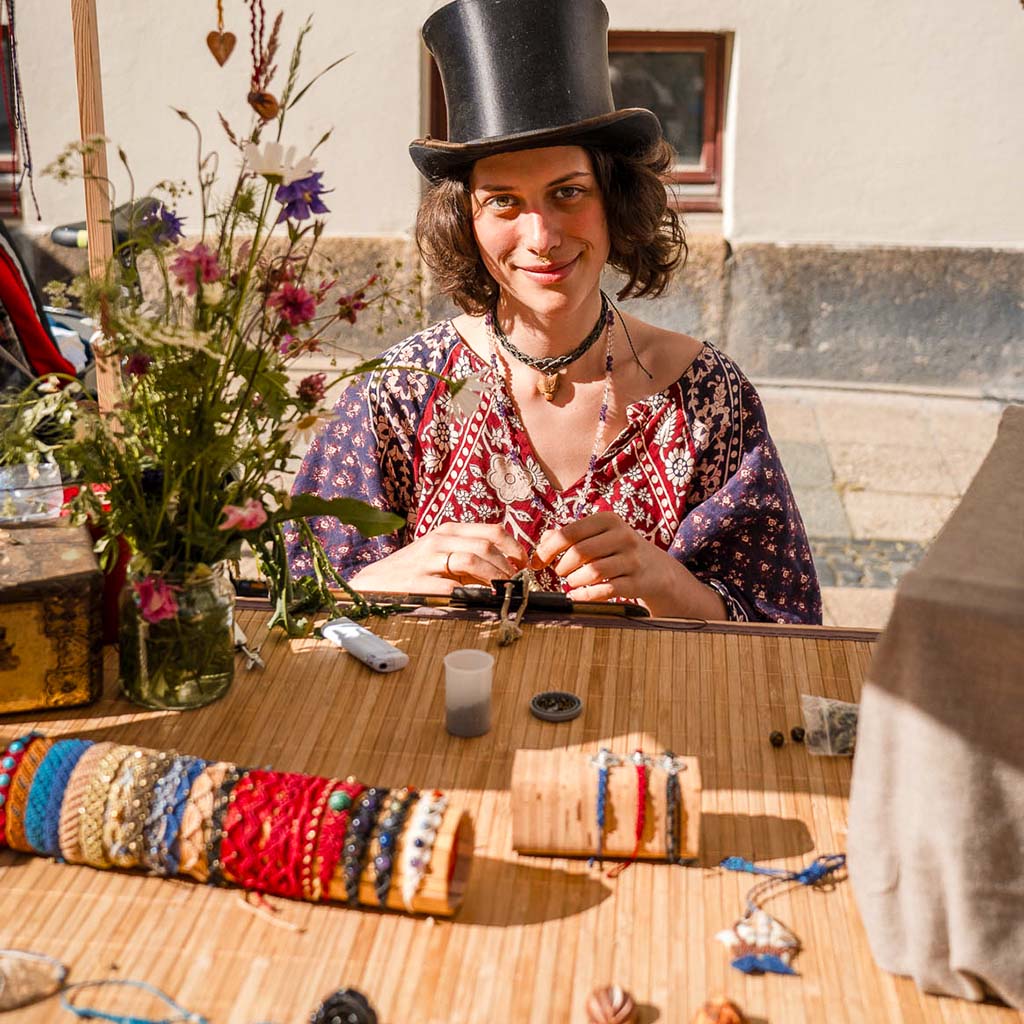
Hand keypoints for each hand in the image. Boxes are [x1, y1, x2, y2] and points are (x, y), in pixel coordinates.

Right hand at [349, 522, 526, 594]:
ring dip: (494, 577)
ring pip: (472, 560)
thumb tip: (506, 569)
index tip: (524, 565)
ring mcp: (427, 559)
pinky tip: (478, 602)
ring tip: (502, 591)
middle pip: (486, 546)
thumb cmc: (412, 569)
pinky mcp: (418, 580)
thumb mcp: (440, 553)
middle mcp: (439, 540)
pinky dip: (470, 594)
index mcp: (448, 531)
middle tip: (516, 584)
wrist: (373, 582)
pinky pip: (452, 585)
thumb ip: (468, 555)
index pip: (491, 531)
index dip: (514, 548)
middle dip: (507, 566)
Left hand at [530, 511, 726, 618]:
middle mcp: (622, 536)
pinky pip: (606, 590)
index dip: (547, 549)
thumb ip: (569, 536)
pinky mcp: (638, 582)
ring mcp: (632, 560)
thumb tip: (543, 543)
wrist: (657, 570)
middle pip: (579, 552)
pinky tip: (578, 595)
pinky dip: (586, 595)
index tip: (537, 562)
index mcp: (608, 520)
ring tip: (572, 582)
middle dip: (562, 566)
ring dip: (574, 581)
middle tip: (560, 572)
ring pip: (592, 572)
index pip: (569, 532)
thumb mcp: (597, 536)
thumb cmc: (618, 550)